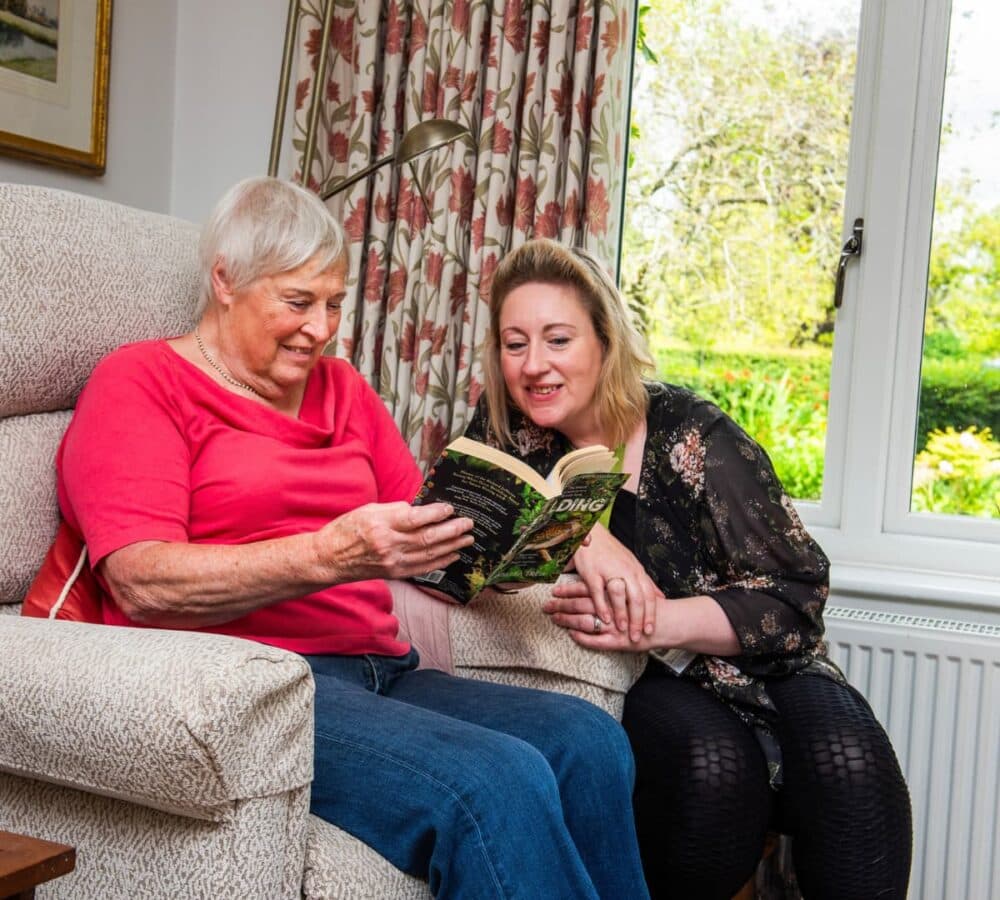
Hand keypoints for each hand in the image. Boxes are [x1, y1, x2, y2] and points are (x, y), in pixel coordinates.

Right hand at [317, 501, 473, 582]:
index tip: (450, 508)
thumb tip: (421, 510)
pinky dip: (441, 562)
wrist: (329, 558)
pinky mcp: (395, 573)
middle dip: (452, 530)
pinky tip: (453, 555)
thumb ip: (395, 510)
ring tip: (467, 538)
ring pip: (429, 554)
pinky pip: (423, 568)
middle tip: (468, 524)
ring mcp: (392, 561)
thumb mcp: (369, 510)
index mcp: (381, 524)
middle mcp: (388, 544)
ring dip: (452, 546)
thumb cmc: (347, 530)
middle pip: (427, 538)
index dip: (436, 514)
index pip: (415, 519)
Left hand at [543, 589, 665, 652]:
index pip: (587, 588)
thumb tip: (598, 578)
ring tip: (554, 618)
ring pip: (586, 621)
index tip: (554, 590)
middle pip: (582, 604)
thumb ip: (615, 585)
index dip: (569, 589)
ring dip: (568, 620)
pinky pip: (597, 641)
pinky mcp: (618, 642)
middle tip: (546, 605)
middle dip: (562, 604)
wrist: (670, 623)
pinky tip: (572, 635)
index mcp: (616, 591)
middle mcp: (614, 608)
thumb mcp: (632, 589)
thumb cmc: (649, 606)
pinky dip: (583, 638)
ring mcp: (615, 626)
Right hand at [557, 525, 661, 642]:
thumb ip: (645, 582)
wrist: (591, 532)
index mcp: (636, 570)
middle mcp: (626, 570)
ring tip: (622, 630)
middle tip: (638, 636)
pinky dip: (602, 607)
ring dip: (622, 614)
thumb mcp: (633, 565)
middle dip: (639, 619)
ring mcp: (609, 571)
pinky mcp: (592, 571)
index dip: (651, 614)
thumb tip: (660, 597)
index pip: (648, 594)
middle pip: (637, 598)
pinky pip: (598, 592)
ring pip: (620, 595)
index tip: (651, 630)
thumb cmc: (610, 551)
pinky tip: (604, 619)